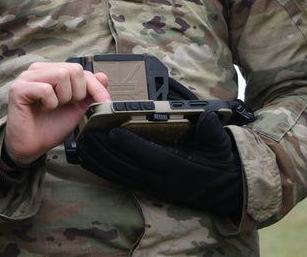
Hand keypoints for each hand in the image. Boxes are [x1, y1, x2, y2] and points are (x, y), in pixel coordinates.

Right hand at [4, 62, 109, 163]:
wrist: (32, 147)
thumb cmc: (51, 126)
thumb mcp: (77, 108)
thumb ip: (90, 92)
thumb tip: (103, 76)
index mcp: (51, 70)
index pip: (80, 69)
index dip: (95, 87)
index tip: (105, 102)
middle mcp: (38, 69)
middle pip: (73, 69)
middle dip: (77, 93)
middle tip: (65, 106)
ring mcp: (26, 77)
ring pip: (61, 75)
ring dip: (63, 98)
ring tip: (53, 107)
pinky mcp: (18, 89)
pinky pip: (46, 89)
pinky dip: (50, 104)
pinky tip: (42, 109)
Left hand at [76, 110, 243, 217]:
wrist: (225, 190)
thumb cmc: (220, 164)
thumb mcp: (222, 146)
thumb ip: (213, 132)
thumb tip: (208, 117)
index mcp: (179, 168)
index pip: (150, 156)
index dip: (130, 145)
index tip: (112, 132)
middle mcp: (162, 179)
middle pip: (127, 165)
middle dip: (104, 150)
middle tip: (86, 132)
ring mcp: (153, 185)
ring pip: (119, 174)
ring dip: (98, 159)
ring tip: (81, 142)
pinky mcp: (147, 188)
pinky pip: (120, 179)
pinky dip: (103, 170)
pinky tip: (89, 159)